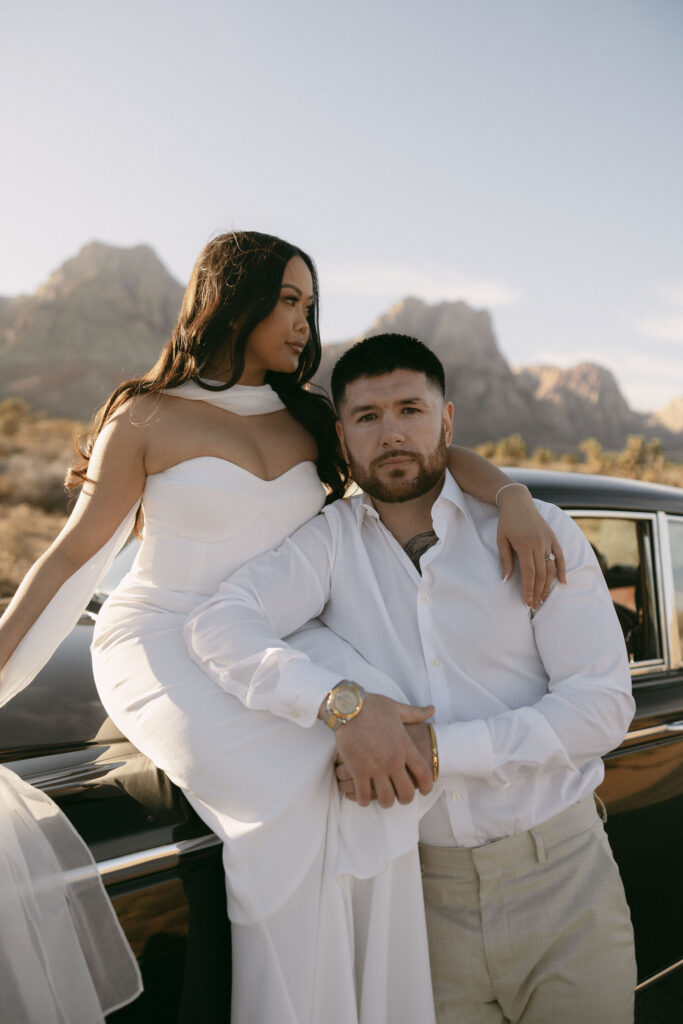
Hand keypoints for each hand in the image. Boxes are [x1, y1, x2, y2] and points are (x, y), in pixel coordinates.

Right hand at [332, 693, 433, 807]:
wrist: (347, 707)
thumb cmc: (372, 706)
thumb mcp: (397, 708)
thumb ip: (416, 713)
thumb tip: (432, 709)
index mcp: (405, 746)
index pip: (424, 774)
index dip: (427, 786)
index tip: (424, 790)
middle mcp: (393, 760)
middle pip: (406, 792)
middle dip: (405, 799)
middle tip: (401, 797)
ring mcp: (375, 768)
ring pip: (386, 799)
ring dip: (386, 801)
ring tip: (383, 798)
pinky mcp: (357, 771)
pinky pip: (363, 796)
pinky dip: (364, 800)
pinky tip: (363, 797)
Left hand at [496, 485, 566, 606]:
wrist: (518, 502)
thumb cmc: (506, 522)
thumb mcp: (501, 540)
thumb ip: (505, 560)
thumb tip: (506, 580)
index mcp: (525, 545)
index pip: (529, 574)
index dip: (529, 590)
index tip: (527, 602)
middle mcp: (539, 544)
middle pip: (541, 574)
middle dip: (538, 592)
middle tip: (535, 605)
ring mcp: (548, 541)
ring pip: (551, 568)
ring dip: (548, 585)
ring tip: (544, 598)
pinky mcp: (553, 537)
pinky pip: (560, 556)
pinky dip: (562, 570)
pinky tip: (562, 582)